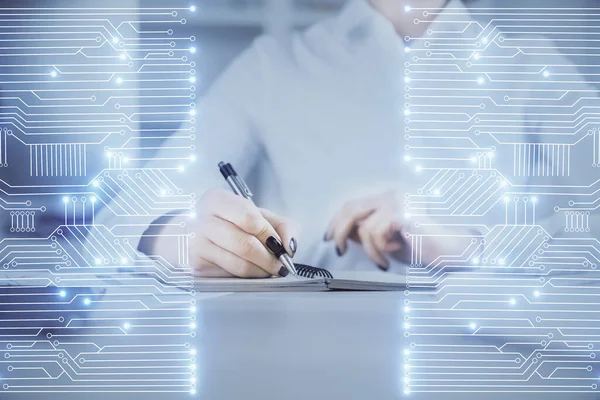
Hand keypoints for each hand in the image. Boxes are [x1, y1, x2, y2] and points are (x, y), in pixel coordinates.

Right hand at [157, 188, 297, 277]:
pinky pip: (229, 275)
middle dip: (268, 258)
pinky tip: (252, 272)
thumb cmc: (232, 223)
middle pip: (244, 244)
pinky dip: (247, 277)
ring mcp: (197, 244)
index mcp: (217, 200)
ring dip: (260, 271)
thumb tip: (290, 246)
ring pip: (237, 264)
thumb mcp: (259, 216)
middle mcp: (202, 220)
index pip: (248, 218)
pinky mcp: (197, 265)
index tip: (280, 245)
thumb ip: (283, 226)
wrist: (193, 235)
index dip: (268, 234)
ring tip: (269, 270)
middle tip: (280, 265)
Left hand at [325, 190, 472, 269]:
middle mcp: (392, 195)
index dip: (336, 221)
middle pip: (351, 209)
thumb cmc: (420, 247)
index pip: (353, 204)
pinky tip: (394, 254)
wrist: (451, 252)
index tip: (327, 238)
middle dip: (339, 232)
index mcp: (387, 198)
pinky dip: (380, 250)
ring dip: (370, 251)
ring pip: (363, 227)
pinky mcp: (403, 213)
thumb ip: (365, 233)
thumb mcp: (386, 240)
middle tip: (339, 252)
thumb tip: (340, 233)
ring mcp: (398, 202)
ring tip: (384, 261)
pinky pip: (376, 234)